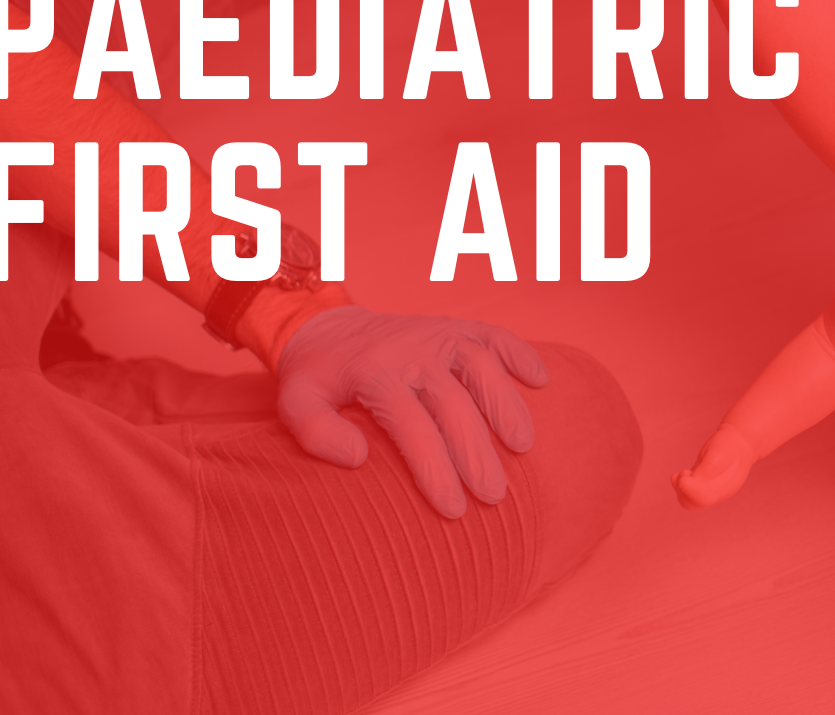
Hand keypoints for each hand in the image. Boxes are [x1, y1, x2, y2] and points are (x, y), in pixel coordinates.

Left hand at [274, 304, 550, 517]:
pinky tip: (541, 380)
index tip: (453, 510)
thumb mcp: (294, 404)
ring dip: (506, 405)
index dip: (435, 470)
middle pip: (454, 404)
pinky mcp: (456, 325)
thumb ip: (315, 432)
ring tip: (523, 446)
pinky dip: (520, 352)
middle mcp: (411, 350)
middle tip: (494, 495)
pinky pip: (494, 334)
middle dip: (477, 453)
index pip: (412, 427)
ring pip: (481, 366)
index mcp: (374, 372)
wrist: (327, 323)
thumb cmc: (317, 376)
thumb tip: (358, 460)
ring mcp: (437, 334)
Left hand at [672, 426, 755, 509]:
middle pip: (695, 504)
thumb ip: (707, 469)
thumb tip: (693, 480)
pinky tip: (684, 474)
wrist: (740, 442)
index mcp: (725, 486)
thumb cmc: (729, 446)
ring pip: (691, 502)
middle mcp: (718, 492)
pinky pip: (691, 495)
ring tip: (683, 473)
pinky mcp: (705, 485)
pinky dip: (682, 487)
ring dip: (680, 489)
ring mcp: (712, 490)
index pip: (703, 498)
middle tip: (684, 472)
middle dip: (683, 490)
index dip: (689, 490)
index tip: (684, 476)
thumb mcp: (718, 453)